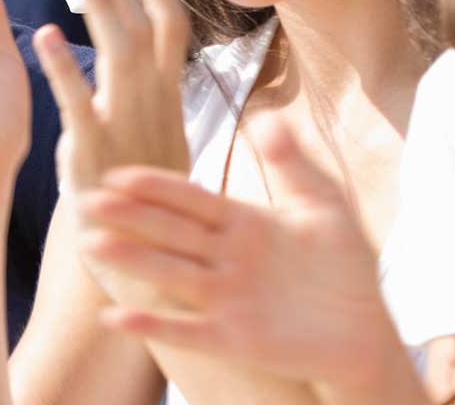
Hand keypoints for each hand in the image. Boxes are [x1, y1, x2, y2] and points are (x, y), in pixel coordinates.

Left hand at [50, 0, 193, 190]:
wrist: (149, 270)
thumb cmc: (145, 207)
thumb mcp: (155, 144)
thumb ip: (147, 102)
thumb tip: (140, 62)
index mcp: (168, 101)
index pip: (169, 28)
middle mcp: (154, 107)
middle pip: (144, 28)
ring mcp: (127, 128)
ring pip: (120, 51)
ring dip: (99, 2)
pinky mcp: (95, 155)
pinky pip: (79, 103)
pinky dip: (63, 67)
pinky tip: (42, 36)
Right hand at [78, 117, 412, 396]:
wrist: (366, 332)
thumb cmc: (345, 268)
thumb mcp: (323, 207)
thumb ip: (293, 164)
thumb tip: (267, 115)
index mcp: (243, 223)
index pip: (191, 199)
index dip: (157, 186)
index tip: (119, 173)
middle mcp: (226, 258)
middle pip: (170, 232)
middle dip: (130, 217)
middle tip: (88, 201)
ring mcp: (226, 299)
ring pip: (170, 274)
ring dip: (132, 260)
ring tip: (93, 245)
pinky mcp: (233, 339)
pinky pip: (187, 331)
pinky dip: (153, 325)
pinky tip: (118, 318)